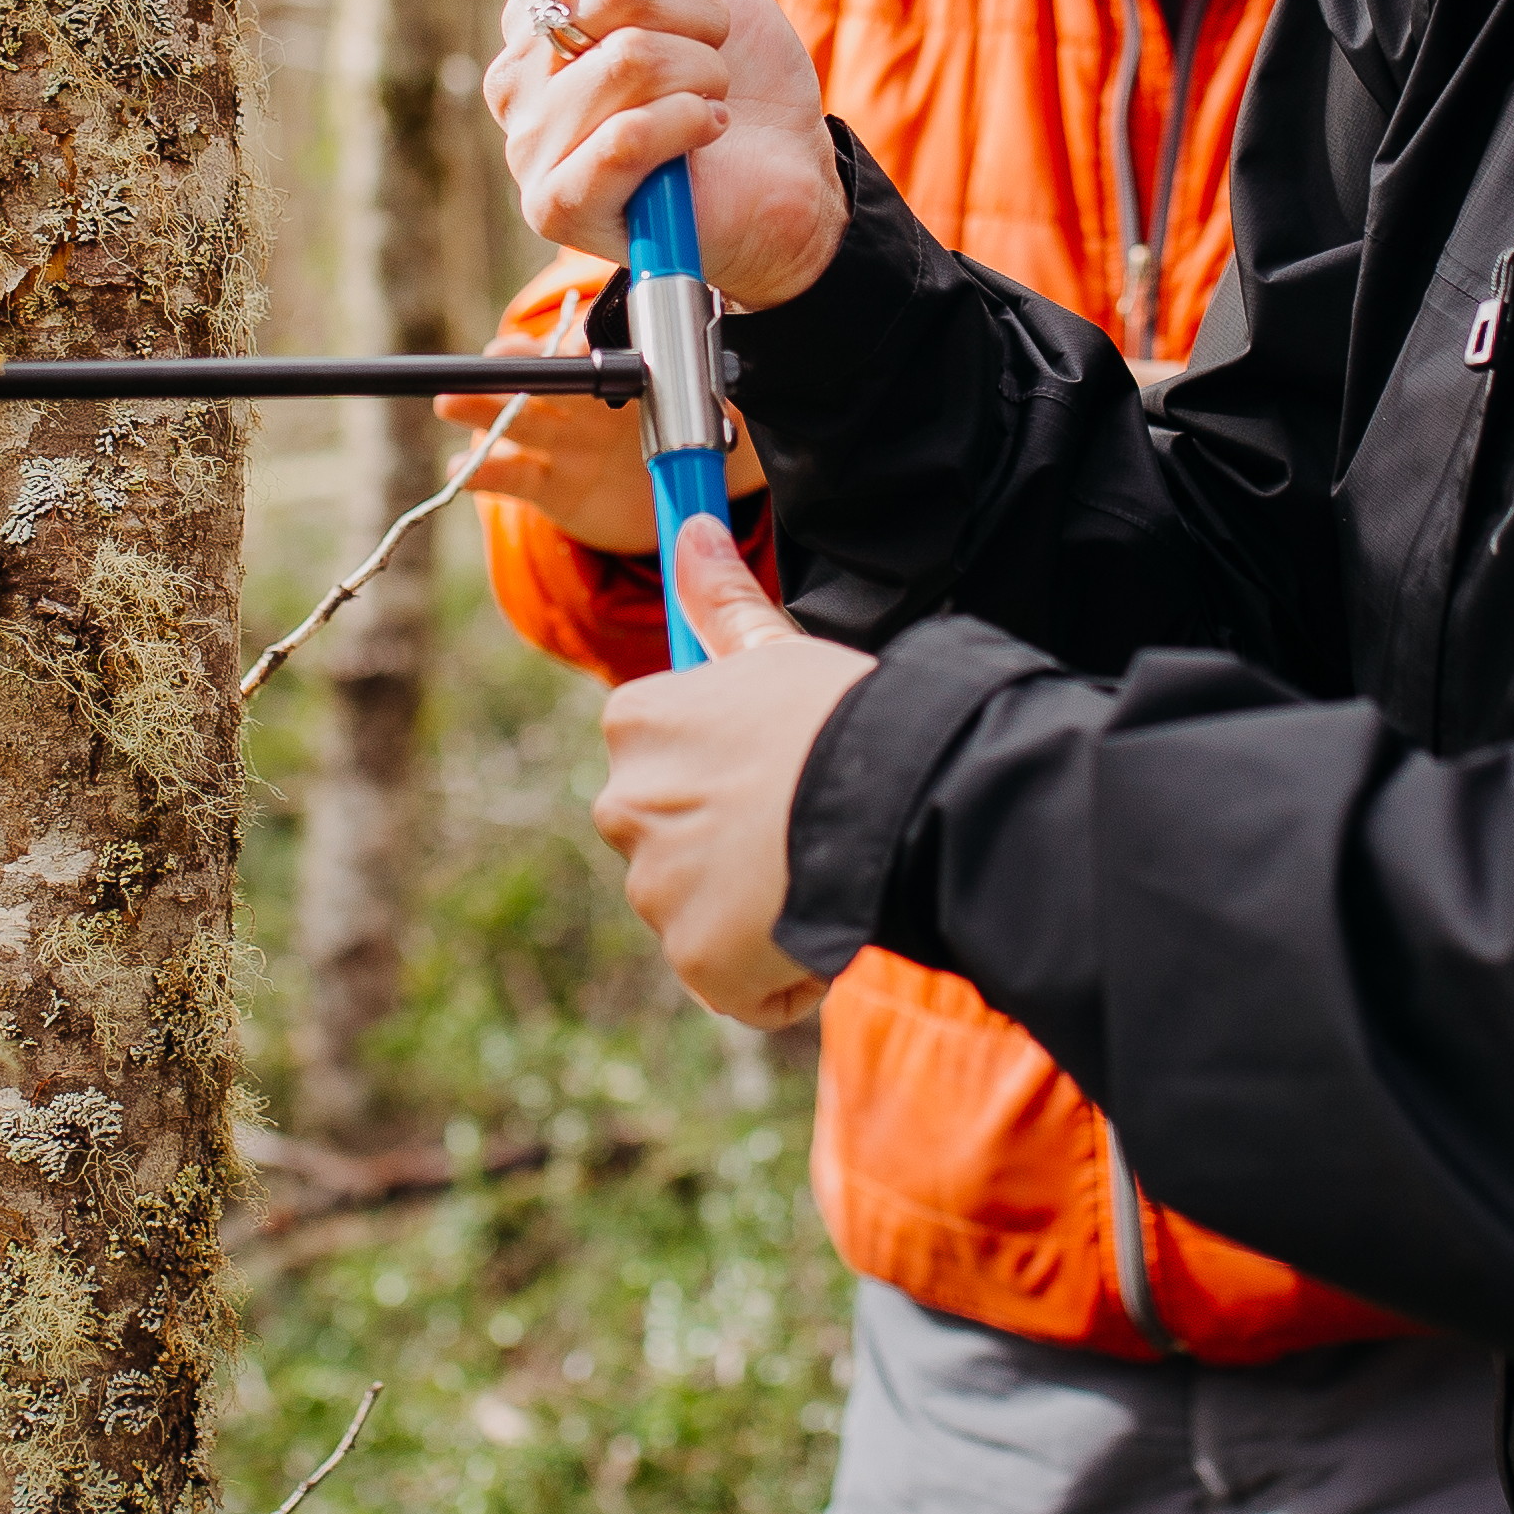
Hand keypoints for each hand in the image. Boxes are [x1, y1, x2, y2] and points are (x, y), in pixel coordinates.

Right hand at [438, 360, 768, 559]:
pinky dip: (484, 473)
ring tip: (451, 403)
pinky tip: (460, 468)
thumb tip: (727, 377)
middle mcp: (580, 405)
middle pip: (540, 381)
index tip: (573, 347)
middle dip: (514, 369)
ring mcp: (558, 444)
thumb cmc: (685, 432)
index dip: (579, 348)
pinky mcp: (547, 486)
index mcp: (617, 377)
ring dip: (483, 412)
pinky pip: (510, 478)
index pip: (592, 354)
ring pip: (515, 423)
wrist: (669, 491)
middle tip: (493, 359)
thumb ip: (709, 392)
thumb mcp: (706, 409)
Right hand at [489, 0, 847, 312]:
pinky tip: (707, 137)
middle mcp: (515, 74)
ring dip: (704, 76)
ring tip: (710, 102)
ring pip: (631, 59)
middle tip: (715, 56)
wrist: (783, 182)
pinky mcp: (556, 207)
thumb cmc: (734, 84)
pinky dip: (692, 125)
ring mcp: (527, 145)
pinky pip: (626, 136)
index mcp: (537, 9)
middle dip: (702, 15)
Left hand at [594, 517, 874, 1029]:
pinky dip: (774, 972)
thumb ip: (723, 603)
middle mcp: (623, 806)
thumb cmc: (844, 718)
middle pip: (675, 839)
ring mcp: (655, 890)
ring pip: (702, 911)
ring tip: (821, 872)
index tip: (784, 768)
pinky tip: (820, 927)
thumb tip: (692, 532)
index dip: (731, 772)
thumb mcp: (781, 652)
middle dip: (731, 847)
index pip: (665, 759)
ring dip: (754, 910)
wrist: (890, 801)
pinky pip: (734, 981)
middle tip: (808, 826)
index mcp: (635, 724)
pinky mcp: (694, 961)